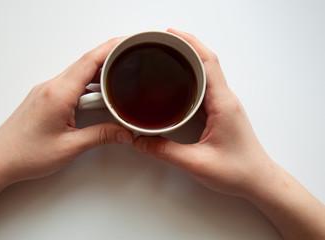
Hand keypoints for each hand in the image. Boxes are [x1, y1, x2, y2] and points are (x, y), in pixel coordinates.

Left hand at [0, 38, 132, 186]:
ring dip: (97, 75)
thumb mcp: (70, 147)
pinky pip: (70, 83)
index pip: (89, 62)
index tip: (126, 44)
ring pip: (78, 73)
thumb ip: (101, 136)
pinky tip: (96, 96)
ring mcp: (46, 90)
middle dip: (108, 60)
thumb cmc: (26, 154)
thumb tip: (124, 132)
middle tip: (128, 63)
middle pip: (85, 64)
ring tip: (116, 82)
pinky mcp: (45, 97)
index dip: (110, 49)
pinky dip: (86, 85)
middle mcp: (51, 86)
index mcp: (59, 94)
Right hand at [134, 28, 271, 196]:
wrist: (258, 180)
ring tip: (168, 56)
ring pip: (207, 73)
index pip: (208, 63)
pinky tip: (178, 81)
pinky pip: (205, 87)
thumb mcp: (197, 163)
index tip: (171, 34)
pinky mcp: (220, 112)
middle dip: (186, 46)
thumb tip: (140, 141)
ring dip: (189, 60)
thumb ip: (165, 152)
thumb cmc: (237, 171)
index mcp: (223, 104)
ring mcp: (223, 105)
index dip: (190, 44)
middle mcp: (225, 99)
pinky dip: (192, 77)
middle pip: (207, 62)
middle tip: (162, 42)